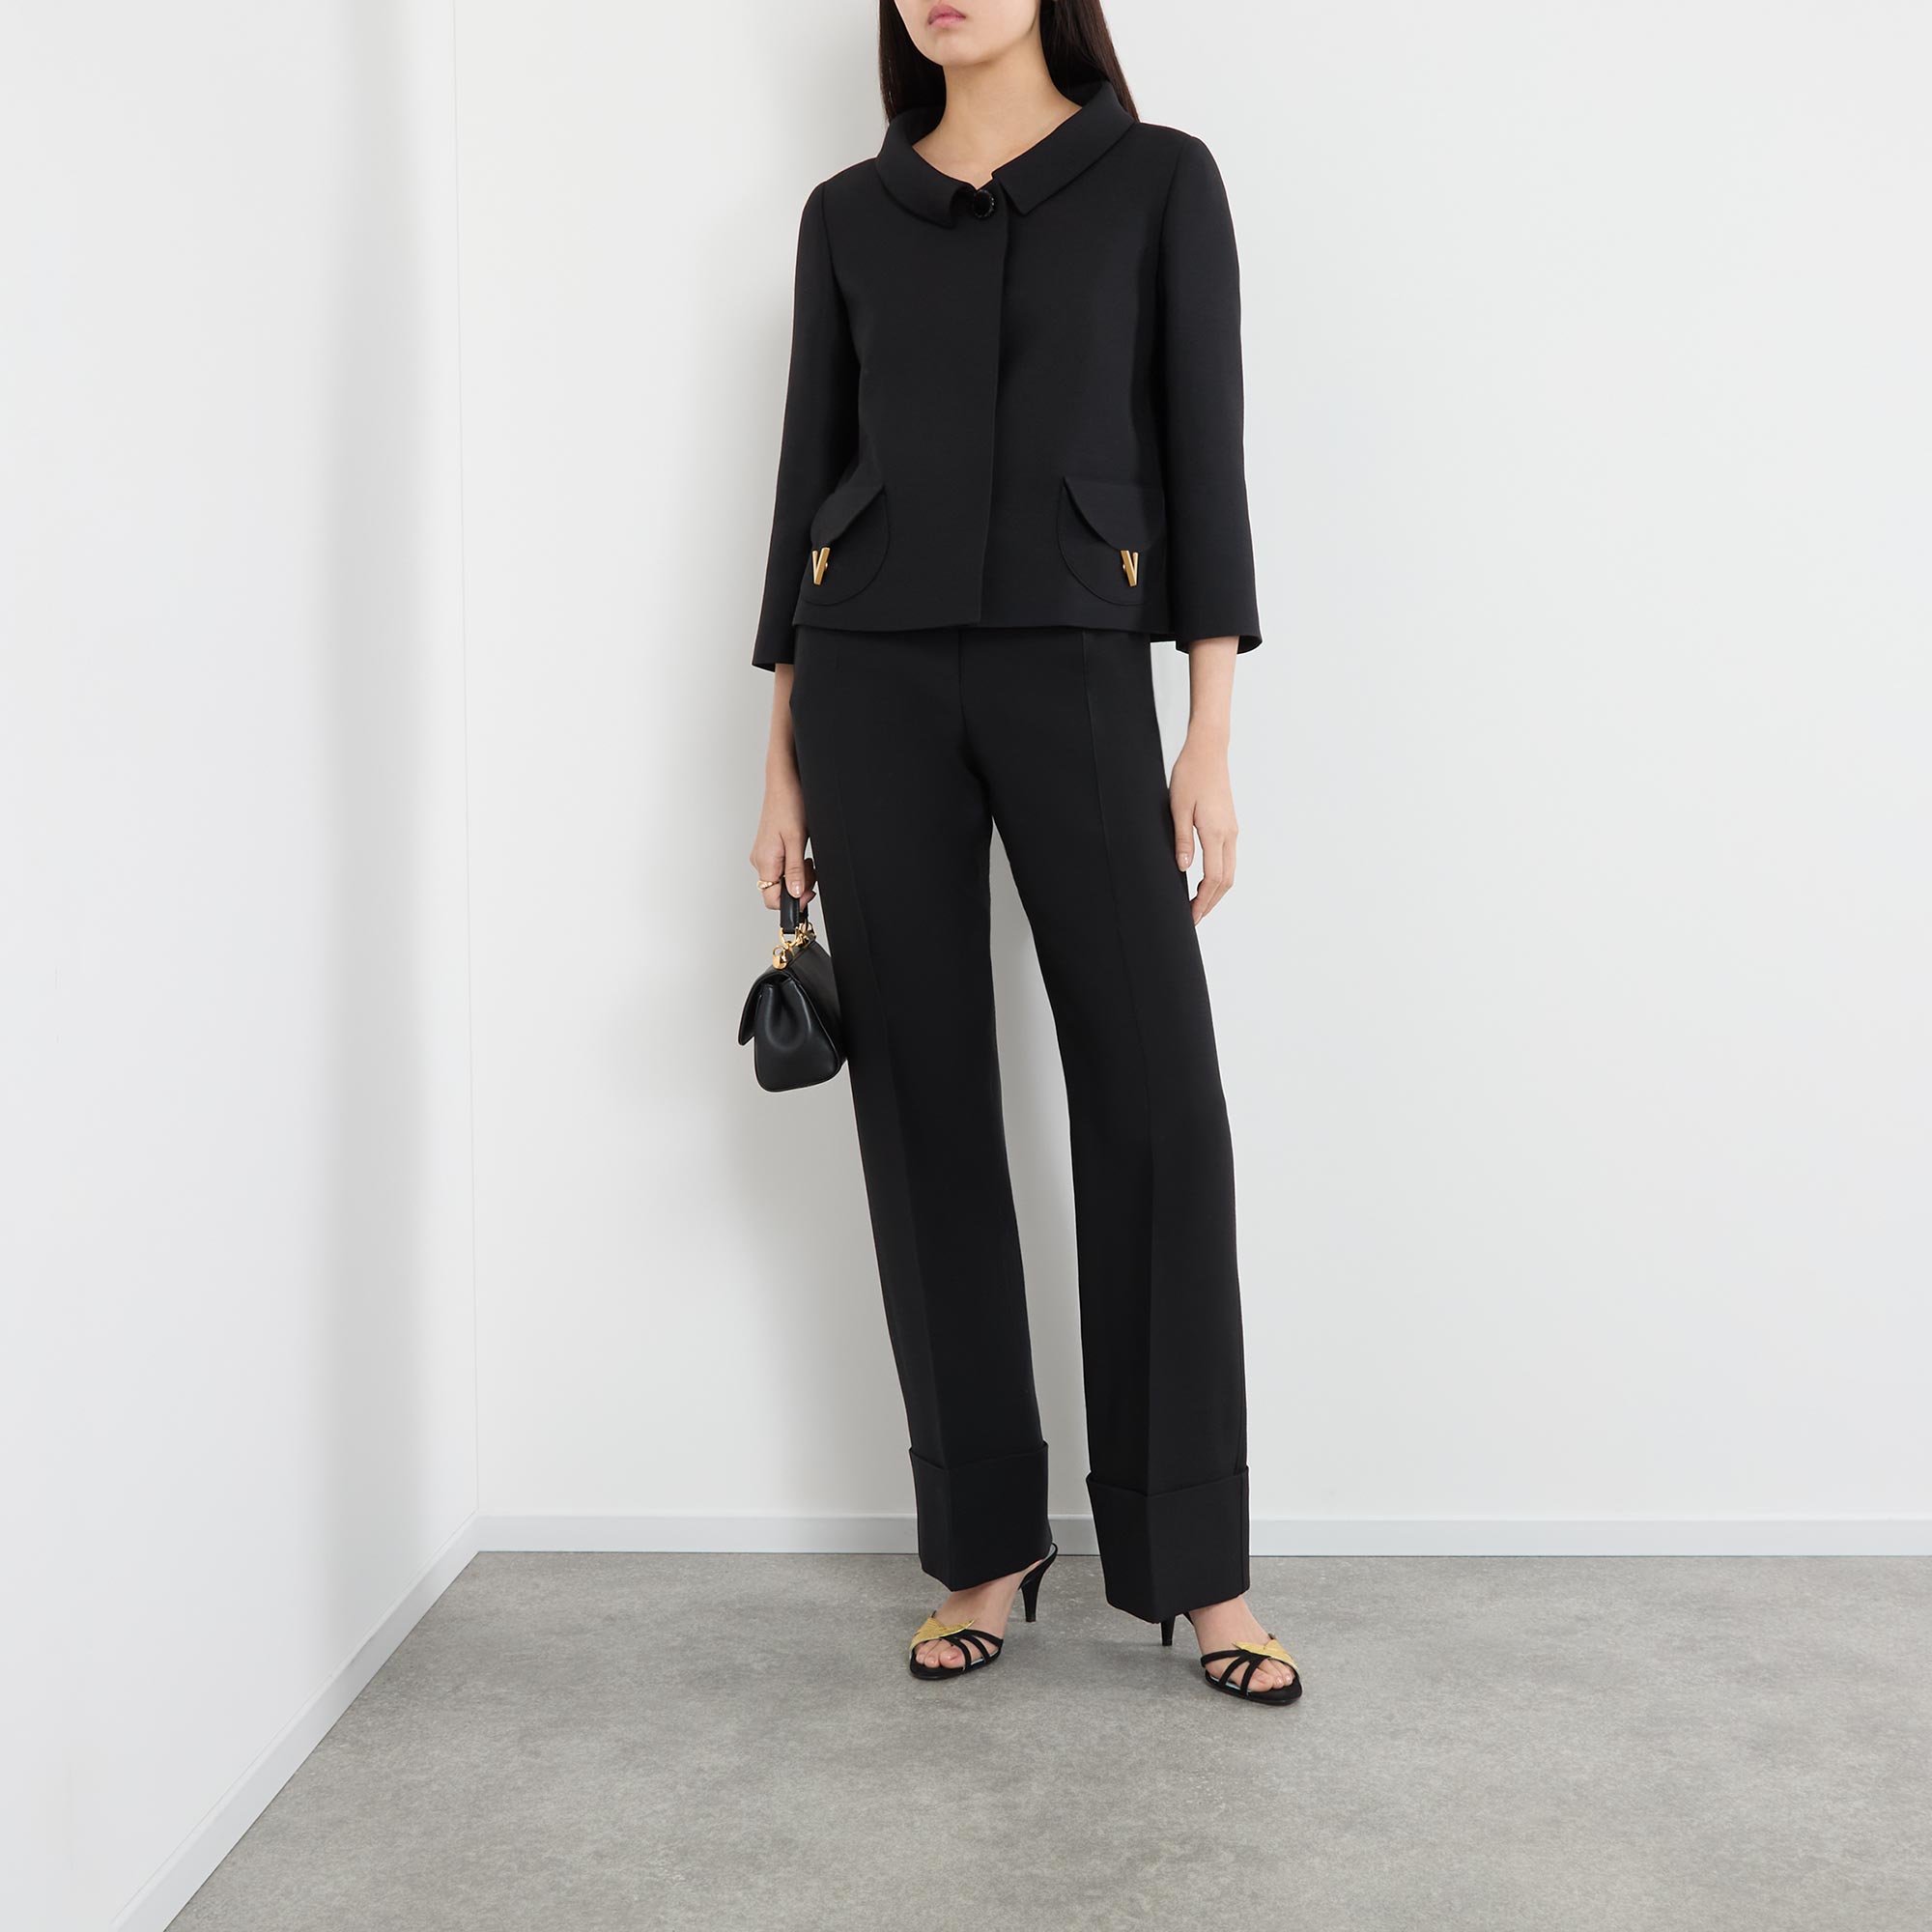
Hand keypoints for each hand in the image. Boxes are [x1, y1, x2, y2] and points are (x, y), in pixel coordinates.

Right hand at [750, 759, 814, 912]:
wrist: (784, 783)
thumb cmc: (789, 804)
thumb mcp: (796, 839)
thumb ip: (794, 870)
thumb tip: (794, 894)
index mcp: (765, 860)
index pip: (772, 899)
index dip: (792, 902)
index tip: (808, 892)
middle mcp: (760, 860)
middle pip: (776, 891)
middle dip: (797, 887)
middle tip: (811, 872)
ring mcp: (764, 854)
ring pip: (780, 879)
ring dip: (797, 876)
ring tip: (807, 860)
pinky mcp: (769, 849)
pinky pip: (781, 867)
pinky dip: (793, 866)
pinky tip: (800, 853)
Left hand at [1169, 733, 1236, 923]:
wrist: (1208, 750)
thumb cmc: (1190, 774)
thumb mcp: (1178, 807)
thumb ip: (1182, 840)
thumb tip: (1183, 869)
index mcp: (1216, 832)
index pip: (1213, 879)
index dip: (1202, 902)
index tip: (1190, 917)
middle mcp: (1229, 834)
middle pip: (1226, 881)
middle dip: (1211, 903)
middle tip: (1193, 919)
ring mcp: (1232, 830)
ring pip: (1230, 871)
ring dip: (1216, 892)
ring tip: (1197, 905)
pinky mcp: (1229, 825)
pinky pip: (1228, 859)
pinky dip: (1219, 877)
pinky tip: (1204, 881)